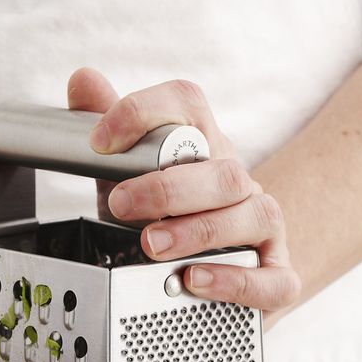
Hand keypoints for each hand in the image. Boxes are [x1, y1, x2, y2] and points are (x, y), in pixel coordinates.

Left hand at [66, 68, 301, 319]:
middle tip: (121, 204)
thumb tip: (83, 80)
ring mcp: (264, 227)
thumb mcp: (130, 176)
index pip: (187, 105)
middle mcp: (240, 181)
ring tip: (152, 246)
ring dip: (198, 231)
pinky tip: (194, 280)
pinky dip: (233, 280)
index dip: (143, 112)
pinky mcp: (277, 274)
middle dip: (167, 188)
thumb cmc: (171, 216)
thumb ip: (108, 133)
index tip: (101, 141)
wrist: (224, 264)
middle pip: (223, 169)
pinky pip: (270, 278)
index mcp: (205, 146)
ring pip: (252, 214)